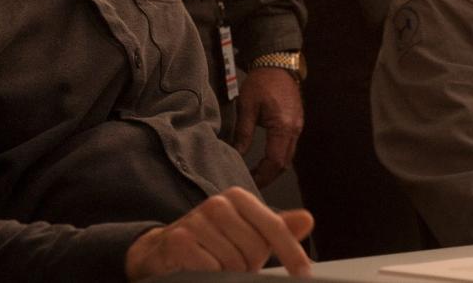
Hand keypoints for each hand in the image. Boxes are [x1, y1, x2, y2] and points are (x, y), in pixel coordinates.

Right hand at [125, 186, 313, 280]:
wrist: (164, 251)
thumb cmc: (213, 242)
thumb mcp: (247, 233)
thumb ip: (278, 229)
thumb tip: (307, 219)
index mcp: (239, 198)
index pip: (275, 227)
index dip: (292, 254)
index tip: (304, 274)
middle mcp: (218, 204)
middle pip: (255, 251)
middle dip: (249, 266)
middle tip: (233, 264)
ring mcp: (197, 220)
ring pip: (234, 264)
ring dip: (228, 274)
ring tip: (216, 266)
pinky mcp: (179, 241)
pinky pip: (211, 270)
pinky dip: (209, 276)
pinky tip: (200, 270)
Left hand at [234, 67, 303, 186]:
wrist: (277, 64)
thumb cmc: (261, 82)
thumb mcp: (246, 107)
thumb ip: (243, 133)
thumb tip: (235, 154)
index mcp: (282, 126)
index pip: (275, 161)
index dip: (262, 176)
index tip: (249, 182)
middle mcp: (294, 130)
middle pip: (284, 164)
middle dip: (268, 177)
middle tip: (251, 183)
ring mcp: (298, 127)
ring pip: (288, 157)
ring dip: (273, 169)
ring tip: (256, 175)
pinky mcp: (296, 124)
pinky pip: (289, 148)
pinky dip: (278, 158)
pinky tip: (265, 160)